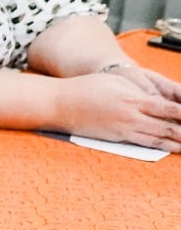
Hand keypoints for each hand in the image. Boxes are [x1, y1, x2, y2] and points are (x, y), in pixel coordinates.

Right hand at [53, 68, 180, 149]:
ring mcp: (124, 130)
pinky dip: (161, 146)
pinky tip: (171, 148)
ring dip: (179, 143)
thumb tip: (160, 99)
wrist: (60, 104)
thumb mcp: (118, 82)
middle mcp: (131, 118)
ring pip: (159, 139)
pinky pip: (144, 143)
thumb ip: (141, 91)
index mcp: (134, 100)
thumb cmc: (86, 88)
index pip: (170, 110)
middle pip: (168, 128)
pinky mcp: (116, 138)